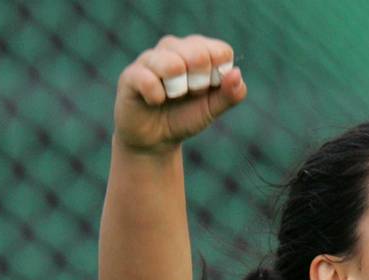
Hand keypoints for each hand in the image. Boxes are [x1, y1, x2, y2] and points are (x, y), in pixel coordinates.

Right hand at [114, 34, 245, 153]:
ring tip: (170, 97)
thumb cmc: (184, 118)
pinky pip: (149, 80)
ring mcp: (151, 59)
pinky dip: (157, 97)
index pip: (220, 51)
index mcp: (197, 51)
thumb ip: (229, 95)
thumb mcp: (211, 110)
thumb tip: (237, 74)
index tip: (208, 90)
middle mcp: (174, 48)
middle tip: (188, 94)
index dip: (219, 76)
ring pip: (173, 64)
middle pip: (199, 55)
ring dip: (178, 90)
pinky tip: (155, 101)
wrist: (154, 142)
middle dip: (199, 83)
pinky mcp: (131, 75)